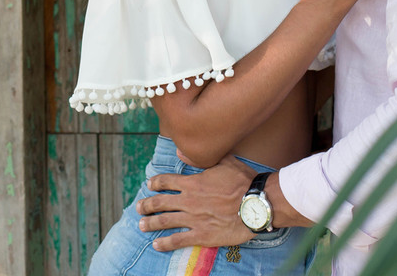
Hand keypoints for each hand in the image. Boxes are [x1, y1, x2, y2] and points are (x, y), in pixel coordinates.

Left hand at [135, 155, 255, 250]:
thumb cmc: (243, 181)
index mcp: (193, 183)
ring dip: (151, 223)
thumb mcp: (224, 162)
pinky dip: (165, 243)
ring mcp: (194, 218)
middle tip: (139, 208)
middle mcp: (189, 201)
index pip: (166, 181)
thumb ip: (202, 157)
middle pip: (160, 202)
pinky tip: (156, 245)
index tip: (149, 185)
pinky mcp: (202, 235)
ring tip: (141, 225)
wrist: (257, 204)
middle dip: (147, 205)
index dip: (155, 183)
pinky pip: (178, 240)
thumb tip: (181, 151)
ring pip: (165, 221)